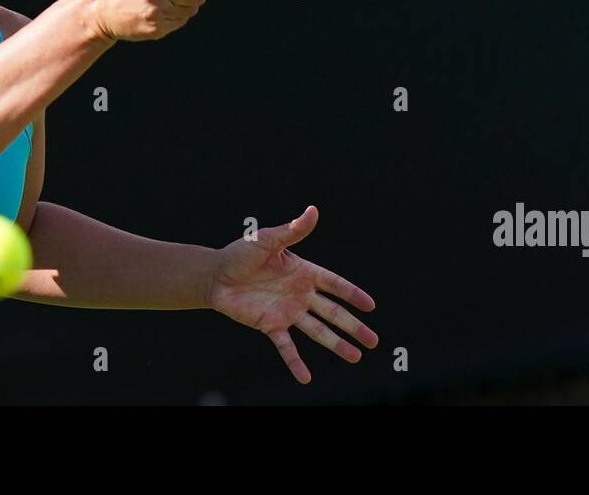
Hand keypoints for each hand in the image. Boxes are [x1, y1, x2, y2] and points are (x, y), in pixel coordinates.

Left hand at [207, 205, 378, 383]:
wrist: (215, 275)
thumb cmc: (241, 252)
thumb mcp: (268, 239)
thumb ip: (292, 231)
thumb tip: (313, 210)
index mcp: (303, 272)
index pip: (334, 284)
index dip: (352, 294)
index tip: (371, 306)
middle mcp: (300, 294)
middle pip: (333, 313)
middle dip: (353, 326)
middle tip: (374, 341)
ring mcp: (287, 312)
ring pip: (317, 331)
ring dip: (336, 344)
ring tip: (355, 357)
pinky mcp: (270, 325)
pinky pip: (286, 347)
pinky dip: (295, 362)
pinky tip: (306, 377)